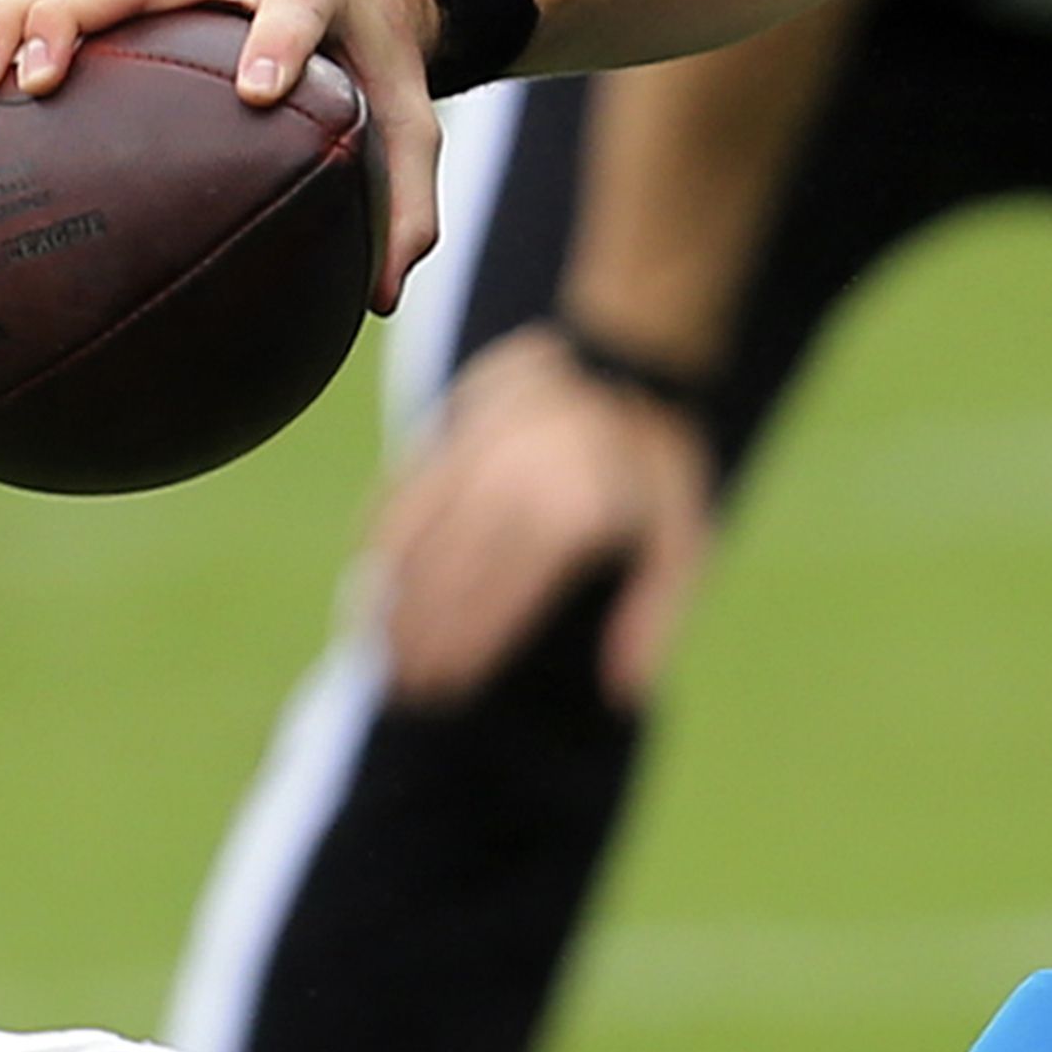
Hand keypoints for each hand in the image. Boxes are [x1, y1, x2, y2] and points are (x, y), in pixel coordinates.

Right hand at [0, 0, 445, 303]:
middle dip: (86, 17)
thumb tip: (381, 299)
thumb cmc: (374, 66)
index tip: (252, 93)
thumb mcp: (411, 127)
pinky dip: (1, 23)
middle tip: (40, 82)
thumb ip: (406, 207)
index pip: (298, 8)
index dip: (276, 42)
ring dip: (18, 18)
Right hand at [373, 326, 721, 708]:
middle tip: (409, 692)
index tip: (449, 693)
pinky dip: (378, 548)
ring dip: (393, 605)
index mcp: (571, 517)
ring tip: (384, 657)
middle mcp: (513, 487)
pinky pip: (398, 499)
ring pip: (415, 546)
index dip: (470, 650)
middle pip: (450, 581)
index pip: (502, 600)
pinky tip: (369, 589)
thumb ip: (652, 616)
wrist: (617, 356)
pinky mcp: (447, 437)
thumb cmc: (653, 465)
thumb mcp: (682, 537)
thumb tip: (624, 695)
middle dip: (424, 642)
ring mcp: (474, 458)